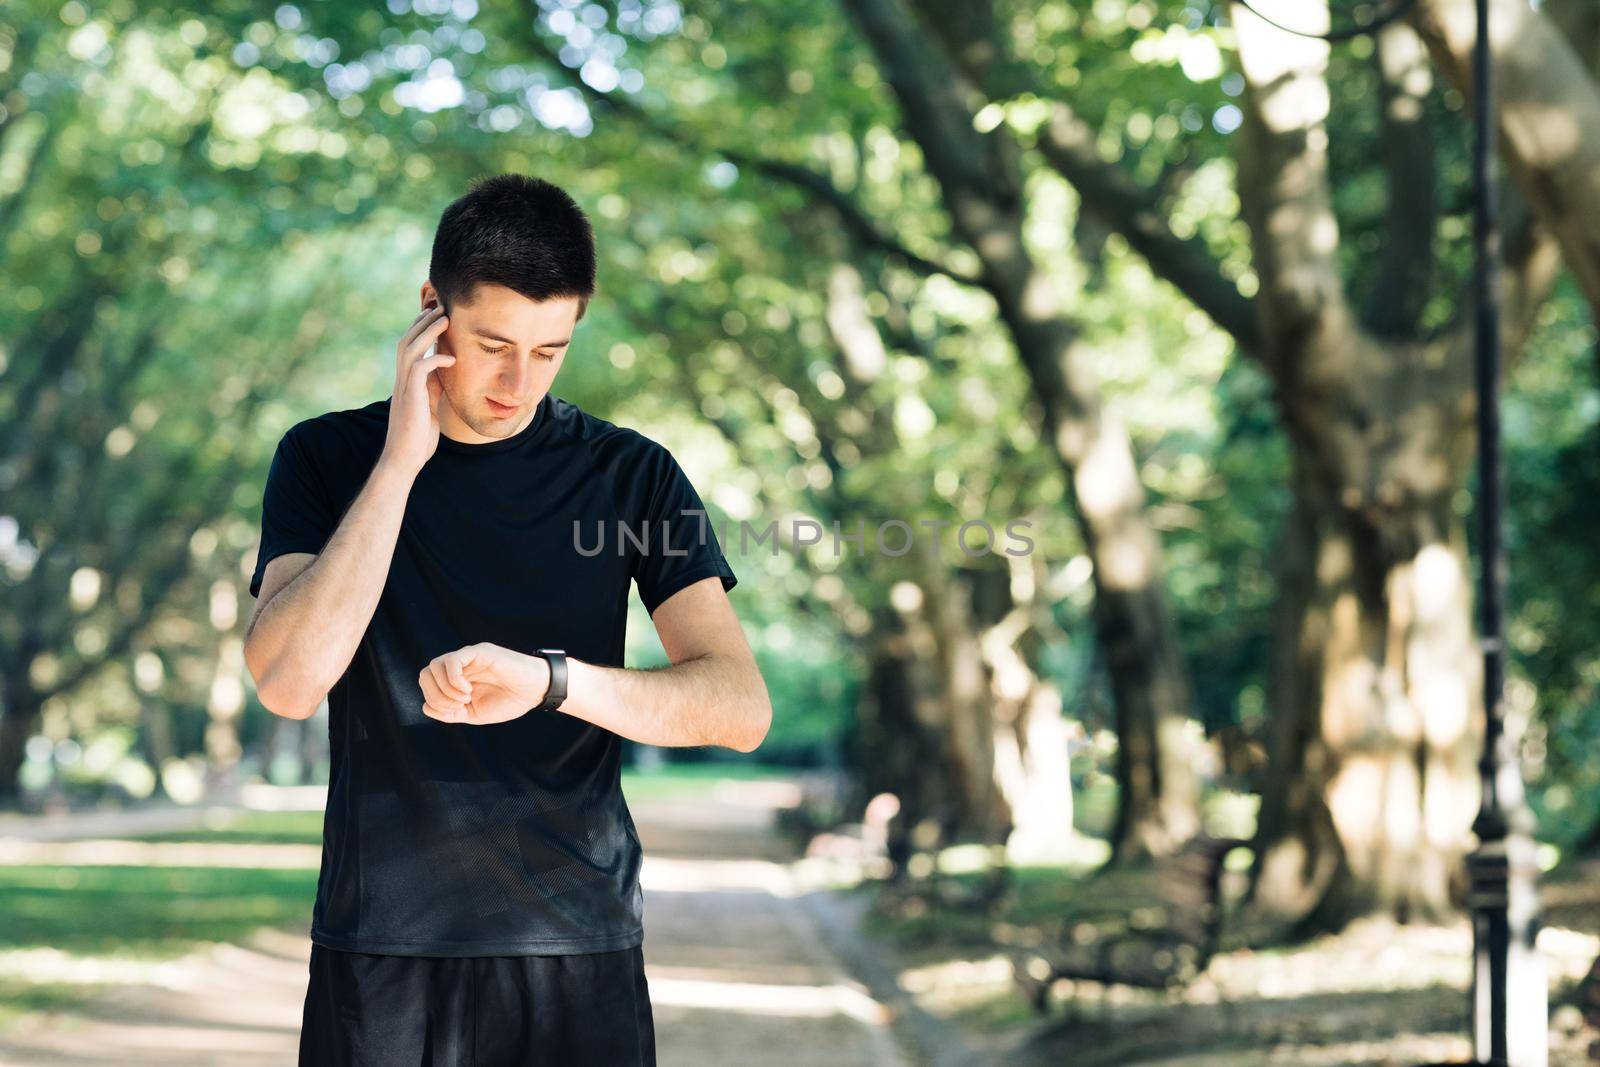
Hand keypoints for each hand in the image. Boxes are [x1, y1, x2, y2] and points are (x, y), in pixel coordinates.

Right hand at [382, 302, 454, 474]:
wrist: (405, 459)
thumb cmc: (418, 437)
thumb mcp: (429, 405)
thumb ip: (432, 387)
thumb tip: (443, 372)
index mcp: (406, 381)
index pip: (410, 347)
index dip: (420, 329)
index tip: (435, 314)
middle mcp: (402, 381)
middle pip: (407, 341)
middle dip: (422, 322)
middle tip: (440, 306)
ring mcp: (404, 389)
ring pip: (410, 350)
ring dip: (428, 333)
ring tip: (445, 319)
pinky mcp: (411, 399)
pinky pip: (420, 370)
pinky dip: (435, 360)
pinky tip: (451, 358)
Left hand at [418, 642, 550, 724]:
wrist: (534, 691)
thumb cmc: (508, 701)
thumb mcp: (474, 714)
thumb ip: (451, 713)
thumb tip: (426, 707)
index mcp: (455, 679)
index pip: (428, 684)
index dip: (433, 700)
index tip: (456, 711)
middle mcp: (459, 666)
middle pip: (425, 673)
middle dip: (436, 695)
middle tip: (458, 705)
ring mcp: (468, 657)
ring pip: (434, 665)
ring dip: (444, 688)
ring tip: (465, 698)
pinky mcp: (479, 652)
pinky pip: (452, 661)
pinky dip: (453, 679)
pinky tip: (467, 690)